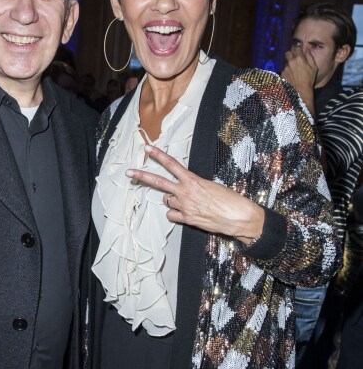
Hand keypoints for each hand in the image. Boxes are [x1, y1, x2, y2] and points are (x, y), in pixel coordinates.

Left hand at [126, 145, 263, 244]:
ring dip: (171, 200)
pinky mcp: (187, 219)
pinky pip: (172, 215)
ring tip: (184, 201)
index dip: (158, 156)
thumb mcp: (212, 186)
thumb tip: (187, 187)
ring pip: (166, 201)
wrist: (239, 217)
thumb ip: (195, 185)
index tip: (148, 149)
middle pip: (158, 182)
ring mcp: (184, 206)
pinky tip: (184, 213)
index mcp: (193, 180)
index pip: (172, 164)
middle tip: (129, 173)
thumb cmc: (230, 199)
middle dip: (142, 176)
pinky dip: (175, 214)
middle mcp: (185, 192)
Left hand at [281, 44, 317, 106]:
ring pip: (286, 62)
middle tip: (294, 57)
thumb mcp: (314, 67)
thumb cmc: (309, 79)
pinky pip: (284, 69)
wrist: (301, 90)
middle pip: (288, 53)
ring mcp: (285, 68)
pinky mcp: (282, 73)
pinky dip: (287, 70)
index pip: (296, 48)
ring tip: (294, 69)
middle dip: (291, 53)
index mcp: (299, 59)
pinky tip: (291, 75)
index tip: (299, 49)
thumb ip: (310, 57)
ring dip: (289, 63)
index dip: (297, 48)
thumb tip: (307, 50)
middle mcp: (291, 62)